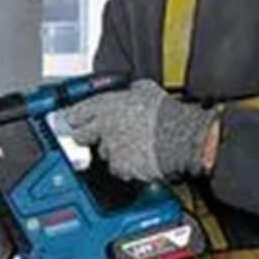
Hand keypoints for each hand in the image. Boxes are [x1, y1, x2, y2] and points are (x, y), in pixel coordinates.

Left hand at [66, 79, 218, 182]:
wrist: (183, 136)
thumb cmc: (168, 113)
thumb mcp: (145, 89)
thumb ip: (128, 92)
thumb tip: (127, 93)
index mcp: (105, 106)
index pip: (75, 113)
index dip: (76, 118)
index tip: (75, 121)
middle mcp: (103, 128)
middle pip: (80, 137)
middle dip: (87, 136)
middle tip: (101, 135)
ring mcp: (111, 149)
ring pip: (102, 154)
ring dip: (113, 151)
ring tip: (134, 145)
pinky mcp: (122, 167)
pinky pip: (119, 168)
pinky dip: (127, 166)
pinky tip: (140, 157)